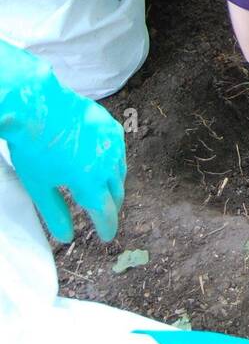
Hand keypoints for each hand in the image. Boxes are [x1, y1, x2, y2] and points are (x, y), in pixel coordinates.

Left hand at [0, 41, 124, 240]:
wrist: (37, 106)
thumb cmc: (33, 148)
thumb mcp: (39, 186)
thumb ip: (55, 213)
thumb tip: (67, 236)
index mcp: (91, 183)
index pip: (106, 214)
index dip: (107, 227)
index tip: (107, 236)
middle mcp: (108, 164)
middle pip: (117, 194)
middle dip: (110, 206)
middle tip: (103, 213)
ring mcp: (113, 143)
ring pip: (120, 173)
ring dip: (113, 185)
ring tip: (103, 189)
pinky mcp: (112, 126)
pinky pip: (119, 151)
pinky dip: (113, 162)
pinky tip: (102, 162)